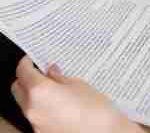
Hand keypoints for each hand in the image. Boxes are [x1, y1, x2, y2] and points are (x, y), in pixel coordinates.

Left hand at [11, 56, 144, 132]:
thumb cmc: (97, 111)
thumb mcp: (79, 85)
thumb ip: (60, 78)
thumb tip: (52, 72)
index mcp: (41, 92)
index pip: (23, 72)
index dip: (26, 62)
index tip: (31, 59)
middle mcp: (33, 109)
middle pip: (18, 88)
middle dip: (26, 78)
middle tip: (41, 72)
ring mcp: (36, 123)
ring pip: (26, 103)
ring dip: (34, 93)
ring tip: (53, 87)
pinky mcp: (43, 132)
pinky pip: (37, 115)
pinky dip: (42, 106)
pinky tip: (58, 103)